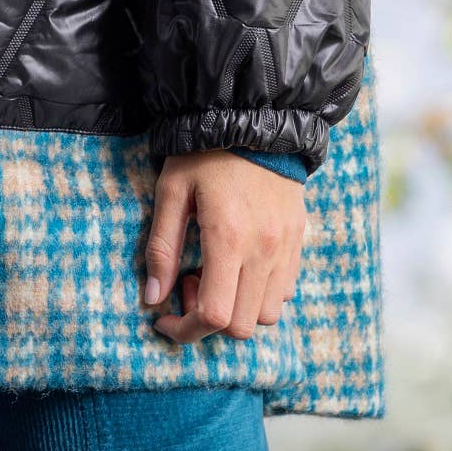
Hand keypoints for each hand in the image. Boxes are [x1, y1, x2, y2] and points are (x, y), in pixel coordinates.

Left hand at [141, 150, 305, 344]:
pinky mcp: (298, 241)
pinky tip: (239, 265)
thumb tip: (153, 298)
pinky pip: (284, 291)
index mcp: (228, 238)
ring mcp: (286, 248)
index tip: (164, 320)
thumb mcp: (171, 191)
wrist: (255, 119)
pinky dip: (259, 294)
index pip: (214, 316)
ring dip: (238, 310)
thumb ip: (161, 248)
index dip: (186, 331)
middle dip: (209, 321)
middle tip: (189, 282)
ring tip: (217, 273)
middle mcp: (263, 250)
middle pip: (242, 327)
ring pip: (268, 315)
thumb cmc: (205, 154)